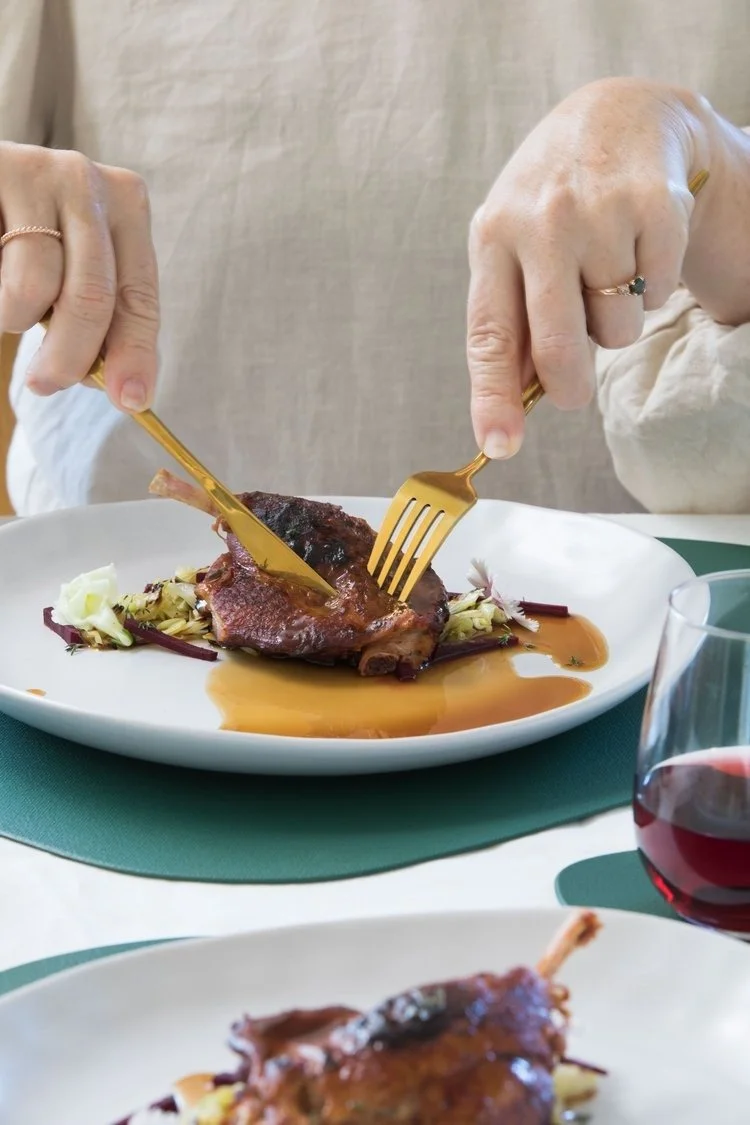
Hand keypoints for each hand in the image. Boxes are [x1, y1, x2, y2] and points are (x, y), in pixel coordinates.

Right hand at [0, 142, 158, 410]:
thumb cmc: (22, 239)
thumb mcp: (71, 271)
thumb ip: (101, 320)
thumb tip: (128, 390)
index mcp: (126, 206)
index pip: (139, 295)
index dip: (136, 353)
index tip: (131, 400)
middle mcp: (88, 181)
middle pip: (92, 297)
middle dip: (70, 357)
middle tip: (44, 384)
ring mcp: (38, 170)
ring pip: (34, 286)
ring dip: (13, 318)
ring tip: (6, 306)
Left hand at [467, 78, 710, 457]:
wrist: (617, 116)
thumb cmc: (553, 202)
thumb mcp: (512, 245)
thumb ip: (509, 318)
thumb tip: (512, 402)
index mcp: (493, 236)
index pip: (490, 334)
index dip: (493, 397)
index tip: (500, 444)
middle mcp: (543, 222)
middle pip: (559, 347)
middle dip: (569, 388)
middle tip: (573, 393)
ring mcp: (601, 212)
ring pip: (616, 330)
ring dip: (614, 323)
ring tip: (606, 275)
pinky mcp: (657, 206)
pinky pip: (659, 296)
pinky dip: (654, 288)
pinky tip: (639, 249)